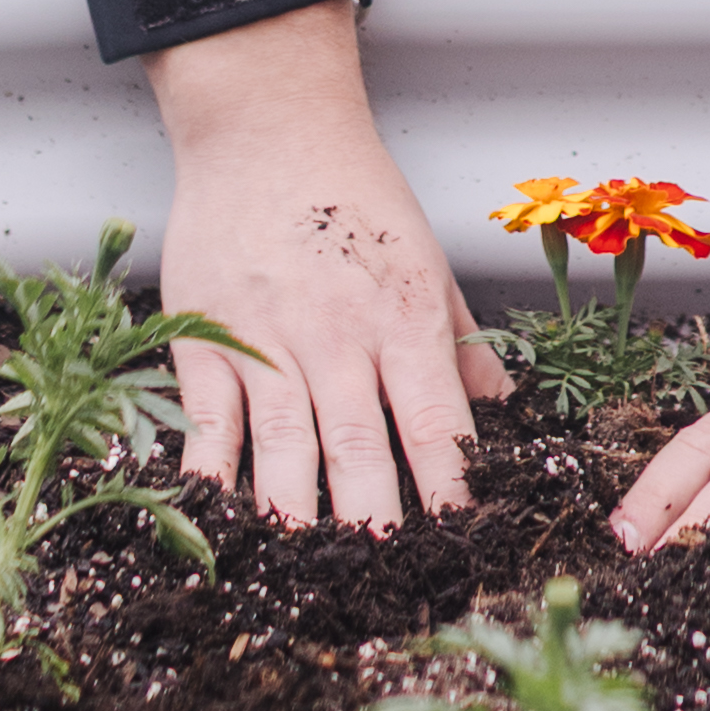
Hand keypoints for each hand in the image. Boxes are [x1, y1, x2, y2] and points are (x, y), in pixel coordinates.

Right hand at [145, 0, 508, 529]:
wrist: (268, 125)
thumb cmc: (354, 190)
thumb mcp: (427, 257)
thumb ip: (461, 340)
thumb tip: (503, 410)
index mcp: (403, 315)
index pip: (433, 421)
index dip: (449, 488)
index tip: (464, 544)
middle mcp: (338, 334)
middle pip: (360, 449)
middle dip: (376, 524)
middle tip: (387, 585)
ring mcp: (268, 339)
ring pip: (285, 447)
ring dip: (298, 516)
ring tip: (308, 575)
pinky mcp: (206, 337)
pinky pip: (208, 421)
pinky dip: (211, 477)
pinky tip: (217, 522)